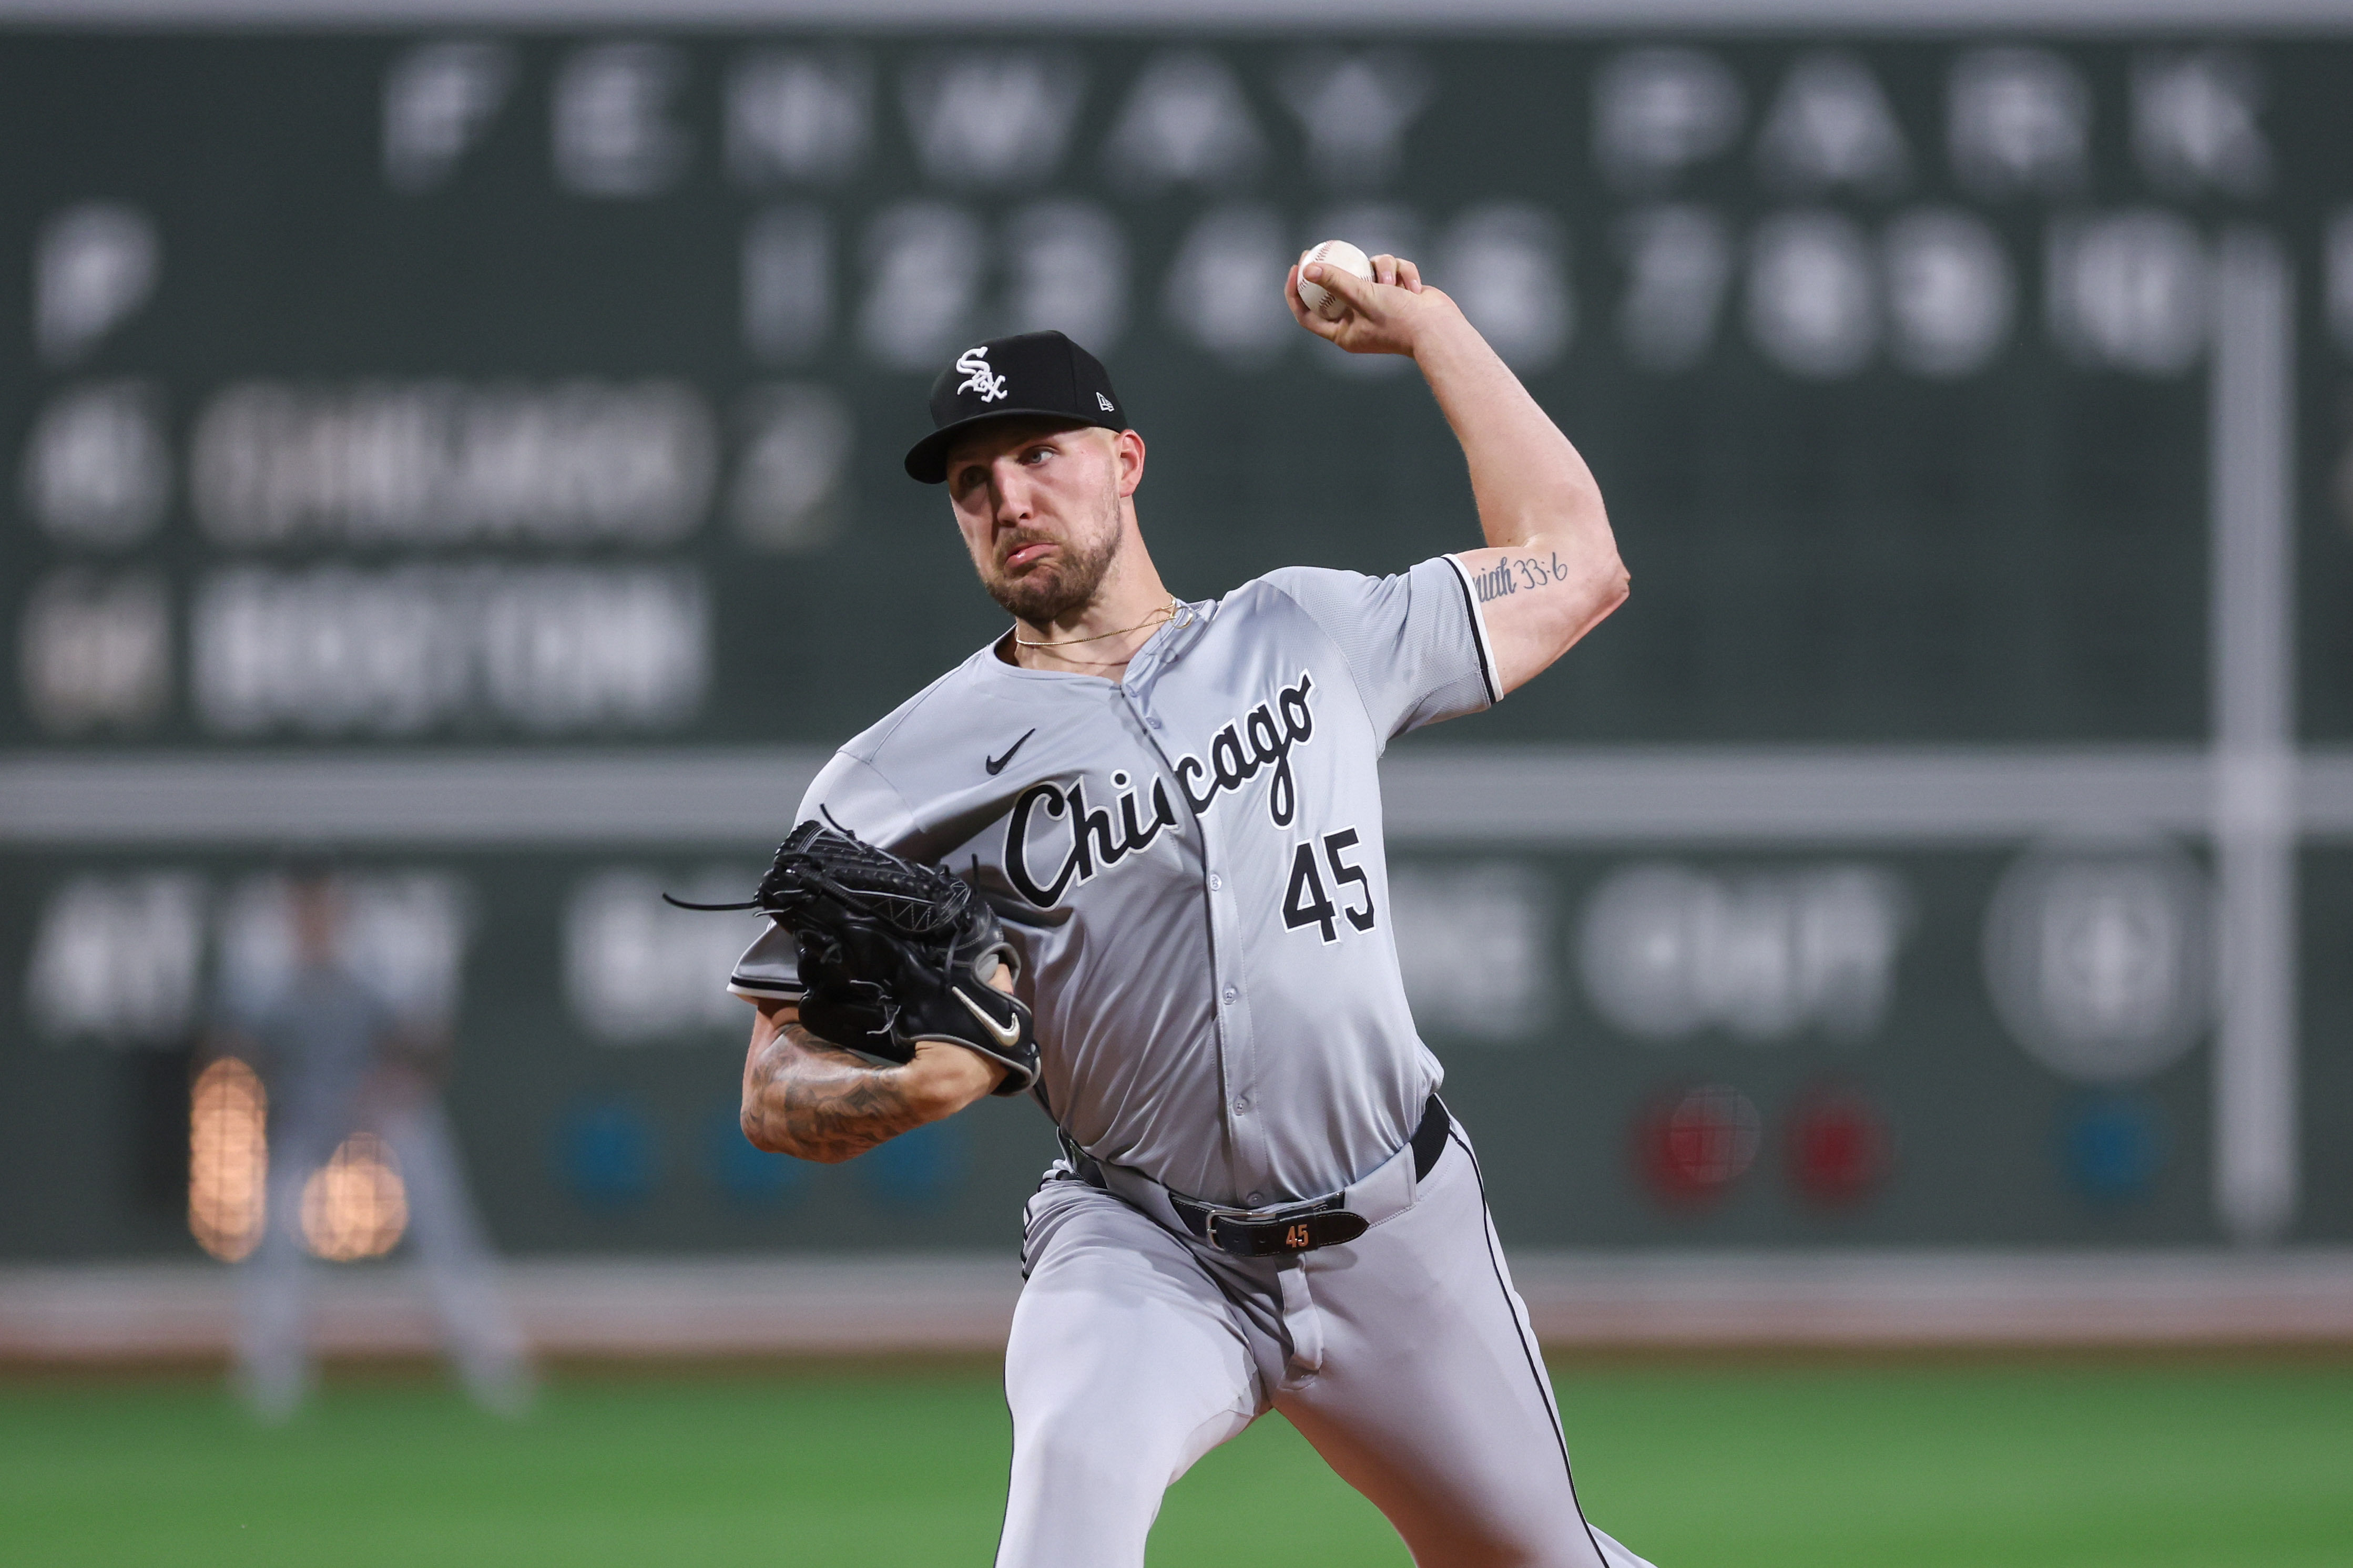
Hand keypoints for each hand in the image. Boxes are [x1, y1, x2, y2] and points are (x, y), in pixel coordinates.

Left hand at [1284, 252, 1459, 357]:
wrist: (1440, 329)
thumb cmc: (1399, 319)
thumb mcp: (1362, 296)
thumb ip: (1335, 281)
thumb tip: (1308, 268)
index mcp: (1343, 333)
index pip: (1308, 314)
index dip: (1297, 291)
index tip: (1298, 266)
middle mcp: (1358, 321)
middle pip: (1335, 289)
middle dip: (1331, 267)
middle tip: (1320, 247)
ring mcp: (1378, 306)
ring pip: (1369, 272)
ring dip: (1384, 271)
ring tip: (1394, 285)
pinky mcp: (1397, 293)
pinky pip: (1393, 272)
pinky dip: (1404, 275)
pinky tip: (1415, 288)